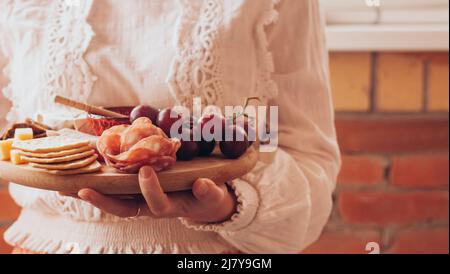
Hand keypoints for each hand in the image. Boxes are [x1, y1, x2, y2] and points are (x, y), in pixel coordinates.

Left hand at [62, 166, 237, 222]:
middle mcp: (150, 205)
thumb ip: (209, 192)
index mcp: (170, 207)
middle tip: (83, 188)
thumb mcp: (213, 196)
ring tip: (67, 184)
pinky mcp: (136, 190)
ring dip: (92, 192)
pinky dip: (98, 181)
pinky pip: (115, 187)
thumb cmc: (208, 198)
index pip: (157, 204)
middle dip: (103, 200)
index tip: (146, 170)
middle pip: (122, 208)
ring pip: (113, 199)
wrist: (203, 201)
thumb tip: (202, 184)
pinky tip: (83, 169)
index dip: (150, 190)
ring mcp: (141, 199)